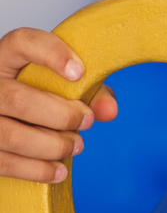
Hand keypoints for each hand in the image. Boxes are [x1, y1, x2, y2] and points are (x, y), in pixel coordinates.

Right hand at [0, 28, 117, 184]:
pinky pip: (5, 163)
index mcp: (4, 57)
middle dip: (62, 116)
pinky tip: (58, 170)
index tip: (80, 72)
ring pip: (13, 136)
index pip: (22, 42)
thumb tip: (109, 110)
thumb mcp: (61, 85)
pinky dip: (37, 170)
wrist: (5, 116)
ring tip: (76, 146)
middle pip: (19, 100)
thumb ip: (90, 91)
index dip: (52, 54)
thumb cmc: (37, 96)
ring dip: (53, 146)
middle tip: (86, 121)